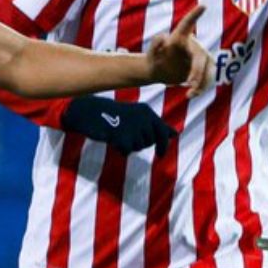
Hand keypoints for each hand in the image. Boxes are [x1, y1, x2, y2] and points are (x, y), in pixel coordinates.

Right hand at [62, 96, 177, 152]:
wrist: (92, 112)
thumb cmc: (116, 115)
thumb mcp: (138, 116)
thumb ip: (156, 125)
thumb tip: (175, 134)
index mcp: (147, 111)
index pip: (163, 131)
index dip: (163, 145)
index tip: (160, 155)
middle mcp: (142, 118)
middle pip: (150, 142)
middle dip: (141, 144)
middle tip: (128, 137)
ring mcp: (133, 127)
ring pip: (139, 147)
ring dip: (130, 146)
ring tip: (120, 136)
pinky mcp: (123, 136)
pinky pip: (128, 151)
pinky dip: (122, 149)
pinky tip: (115, 141)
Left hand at [144, 5, 214, 93]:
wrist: (161, 71)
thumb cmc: (156, 59)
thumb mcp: (152, 54)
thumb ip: (155, 44)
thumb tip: (163, 39)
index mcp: (180, 38)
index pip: (187, 24)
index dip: (194, 15)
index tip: (202, 6)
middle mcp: (193, 46)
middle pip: (201, 56)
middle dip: (198, 69)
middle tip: (190, 82)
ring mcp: (200, 57)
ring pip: (207, 69)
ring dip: (201, 82)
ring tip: (190, 93)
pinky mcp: (203, 69)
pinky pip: (206, 78)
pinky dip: (201, 88)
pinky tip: (191, 95)